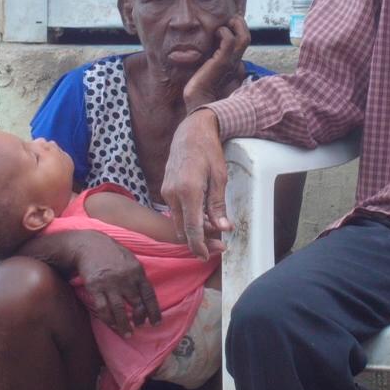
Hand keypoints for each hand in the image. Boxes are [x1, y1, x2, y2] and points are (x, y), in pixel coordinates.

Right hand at [71, 231, 161, 335]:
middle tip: (139, 327)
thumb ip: (138, 276)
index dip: (154, 311)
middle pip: (136, 305)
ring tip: (128, 334)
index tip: (156, 323)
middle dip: (139, 319)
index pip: (149, 295)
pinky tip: (113, 325)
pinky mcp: (95, 287)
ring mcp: (110, 284)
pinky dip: (109, 320)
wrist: (89, 244)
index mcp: (137, 271)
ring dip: (124, 325)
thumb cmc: (111, 252)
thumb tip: (145, 295)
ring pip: (120, 310)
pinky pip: (103, 308)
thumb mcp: (130, 259)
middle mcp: (126, 279)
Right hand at [162, 108, 230, 259]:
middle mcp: (173, 194)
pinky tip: (202, 216)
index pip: (192, 227)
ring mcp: (166, 192)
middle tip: (217, 246)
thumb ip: (218, 205)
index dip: (199, 245)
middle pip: (183, 228)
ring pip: (179, 221)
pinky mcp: (165, 190)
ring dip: (193, 229)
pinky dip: (188, 218)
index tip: (205, 256)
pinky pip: (176, 211)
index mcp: (188, 191)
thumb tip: (223, 228)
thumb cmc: (208, 151)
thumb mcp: (220, 177)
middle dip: (198, 241)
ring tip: (212, 230)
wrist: (190, 133)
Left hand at [182, 17, 250, 108]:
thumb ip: (207, 68)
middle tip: (229, 18)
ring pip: (244, 37)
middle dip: (239, 25)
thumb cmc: (199, 97)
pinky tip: (216, 31)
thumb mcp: (204, 78)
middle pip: (246, 39)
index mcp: (233, 69)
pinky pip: (230, 40)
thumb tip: (201, 58)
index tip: (223, 26)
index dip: (234, 33)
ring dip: (236, 24)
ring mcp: (231, 64)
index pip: (239, 47)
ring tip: (227, 20)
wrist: (199, 108)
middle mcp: (236, 65)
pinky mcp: (222, 62)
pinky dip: (224, 32)